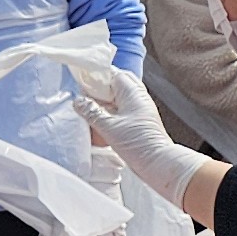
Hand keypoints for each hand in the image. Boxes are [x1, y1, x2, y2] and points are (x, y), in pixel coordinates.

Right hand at [64, 60, 213, 210]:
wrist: (158, 162)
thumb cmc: (138, 143)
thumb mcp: (108, 127)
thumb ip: (91, 112)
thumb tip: (79, 101)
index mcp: (132, 92)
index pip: (113, 73)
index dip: (96, 75)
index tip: (81, 79)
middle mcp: (138, 97)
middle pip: (116, 84)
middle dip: (99, 88)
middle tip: (84, 94)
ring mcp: (140, 109)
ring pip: (118, 98)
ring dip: (104, 102)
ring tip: (89, 109)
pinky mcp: (139, 122)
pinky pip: (121, 111)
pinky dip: (110, 114)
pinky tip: (99, 124)